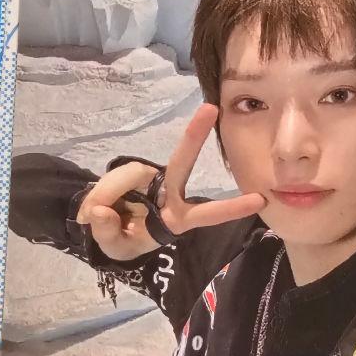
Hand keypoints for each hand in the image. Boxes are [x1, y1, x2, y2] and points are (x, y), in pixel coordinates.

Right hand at [75, 104, 266, 260]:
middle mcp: (170, 193)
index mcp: (176, 219)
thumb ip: (108, 231)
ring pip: (131, 175)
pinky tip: (97, 207)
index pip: (206, 213)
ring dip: (109, 193)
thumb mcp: (115, 246)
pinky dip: (103, 191)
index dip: (230, 208)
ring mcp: (151, 178)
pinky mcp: (136, 171)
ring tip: (97, 215)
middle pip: (182, 163)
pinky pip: (117, 176)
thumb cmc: (122, 241)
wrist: (105, 227)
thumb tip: (102, 210)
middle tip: (210, 108)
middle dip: (195, 135)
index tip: (258, 200)